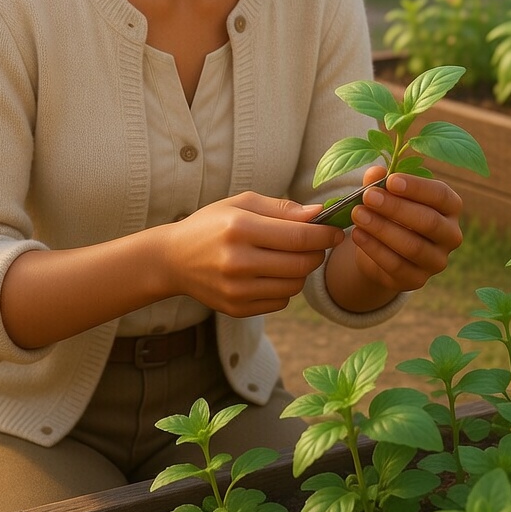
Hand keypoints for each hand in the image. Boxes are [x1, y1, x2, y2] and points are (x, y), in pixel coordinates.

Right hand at [162, 192, 344, 317]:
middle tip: (316, 244)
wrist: (173, 259)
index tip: (336, 231)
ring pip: (294, 285)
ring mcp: (236, 288)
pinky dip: (284, 287)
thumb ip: (282, 208)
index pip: (298, 236)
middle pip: (301, 263)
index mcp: (240, 227)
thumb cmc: (211, 224)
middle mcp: (237, 260)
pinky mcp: (236, 308)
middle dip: (317, 253)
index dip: (324, 235)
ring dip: (302, 271)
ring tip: (290, 257)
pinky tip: (272, 273)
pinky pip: (280, 301)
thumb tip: (320, 213)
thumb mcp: (242, 203)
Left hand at [325, 165, 462, 310]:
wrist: (381, 250)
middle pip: (428, 222)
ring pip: (413, 246)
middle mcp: (451, 235)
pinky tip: (357, 235)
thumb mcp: (385, 193)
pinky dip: (374, 249)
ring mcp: (437, 261)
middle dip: (396, 208)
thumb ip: (380, 181)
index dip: (417, 188)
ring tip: (358, 214)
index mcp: (450, 207)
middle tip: (368, 197)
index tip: (391, 180)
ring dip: (382, 229)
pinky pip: (397, 266)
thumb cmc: (390, 212)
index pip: (441, 195)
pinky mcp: (417, 280)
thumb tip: (375, 173)